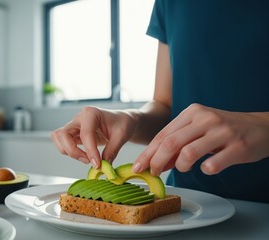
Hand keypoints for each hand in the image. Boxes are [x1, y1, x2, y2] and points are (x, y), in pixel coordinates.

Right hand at [51, 106, 137, 167]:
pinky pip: (62, 142)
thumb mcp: (122, 136)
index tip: (98, 164)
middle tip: (88, 161)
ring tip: (85, 159)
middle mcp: (79, 118)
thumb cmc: (122, 124)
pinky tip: (83, 156)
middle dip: (73, 151)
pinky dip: (68, 151)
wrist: (121, 121)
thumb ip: (112, 150)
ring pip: (59, 138)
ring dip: (68, 151)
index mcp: (91, 113)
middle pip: (63, 134)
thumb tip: (104, 165)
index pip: (85, 133)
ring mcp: (74, 125)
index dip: (90, 151)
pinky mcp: (73, 134)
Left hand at [132, 103, 268, 175]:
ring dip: (180, 166)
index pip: (163, 134)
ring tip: (183, 168)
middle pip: (171, 143)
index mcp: (192, 112)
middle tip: (153, 173)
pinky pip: (213, 164)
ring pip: (188, 153)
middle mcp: (205, 119)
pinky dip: (205, 170)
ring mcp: (222, 132)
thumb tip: (156, 163)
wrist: (262, 127)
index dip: (148, 153)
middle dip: (157, 161)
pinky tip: (207, 167)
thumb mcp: (198, 130)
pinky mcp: (237, 147)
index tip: (138, 167)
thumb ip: (178, 143)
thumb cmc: (224, 130)